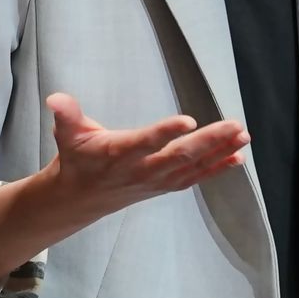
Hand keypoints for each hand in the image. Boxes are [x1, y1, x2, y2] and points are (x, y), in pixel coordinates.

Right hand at [39, 92, 248, 223]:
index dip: (165, 133)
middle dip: (209, 141)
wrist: (81, 199)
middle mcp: (141, 170)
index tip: (188, 120)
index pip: (145, 142)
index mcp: (118, 153)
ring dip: (220, 152)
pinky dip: (217, 169)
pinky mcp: (165, 185)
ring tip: (243, 136)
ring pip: (192, 167)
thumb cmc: (77, 158)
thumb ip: (66, 115)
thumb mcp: (67, 134)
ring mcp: (156, 181)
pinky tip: (238, 158)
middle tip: (234, 125)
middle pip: (179, 156)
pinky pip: (195, 178)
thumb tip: (55, 98)